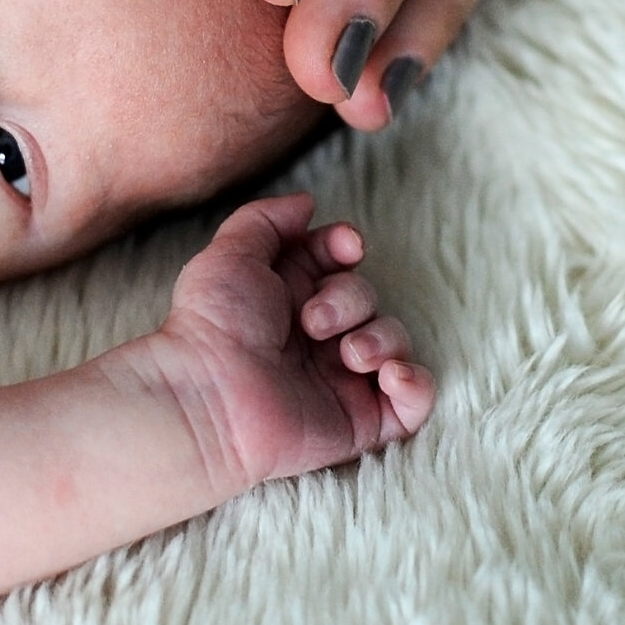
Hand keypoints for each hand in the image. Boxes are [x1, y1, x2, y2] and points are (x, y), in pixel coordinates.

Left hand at [141, 193, 432, 495]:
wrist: (209, 401)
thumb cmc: (212, 327)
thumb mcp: (230, 254)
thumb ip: (267, 220)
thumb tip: (308, 203)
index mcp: (289, 297)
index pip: (338, 260)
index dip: (346, 247)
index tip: (345, 246)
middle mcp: (317, 336)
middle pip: (367, 296)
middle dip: (351, 300)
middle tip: (314, 323)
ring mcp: (341, 379)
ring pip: (395, 341)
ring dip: (382, 339)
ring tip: (349, 356)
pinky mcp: (359, 421)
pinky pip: (413, 402)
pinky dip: (415, 384)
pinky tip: (390, 376)